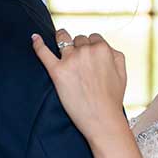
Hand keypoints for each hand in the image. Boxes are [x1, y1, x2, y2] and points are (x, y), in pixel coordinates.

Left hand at [32, 28, 127, 142]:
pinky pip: (44, 52)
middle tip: (80, 62)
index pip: (94, 38)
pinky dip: (38, 44)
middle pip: (79, 39)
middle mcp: (86, 51)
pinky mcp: (57, 71)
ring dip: (62, 39)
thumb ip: (116, 55)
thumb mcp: (122, 73)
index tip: (90, 57)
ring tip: (59, 39)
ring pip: (63, 39)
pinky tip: (35, 38)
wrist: (102, 119)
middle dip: (79, 47)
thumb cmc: (112, 100)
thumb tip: (106, 47)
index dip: (92, 47)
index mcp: (103, 49)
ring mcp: (70, 60)